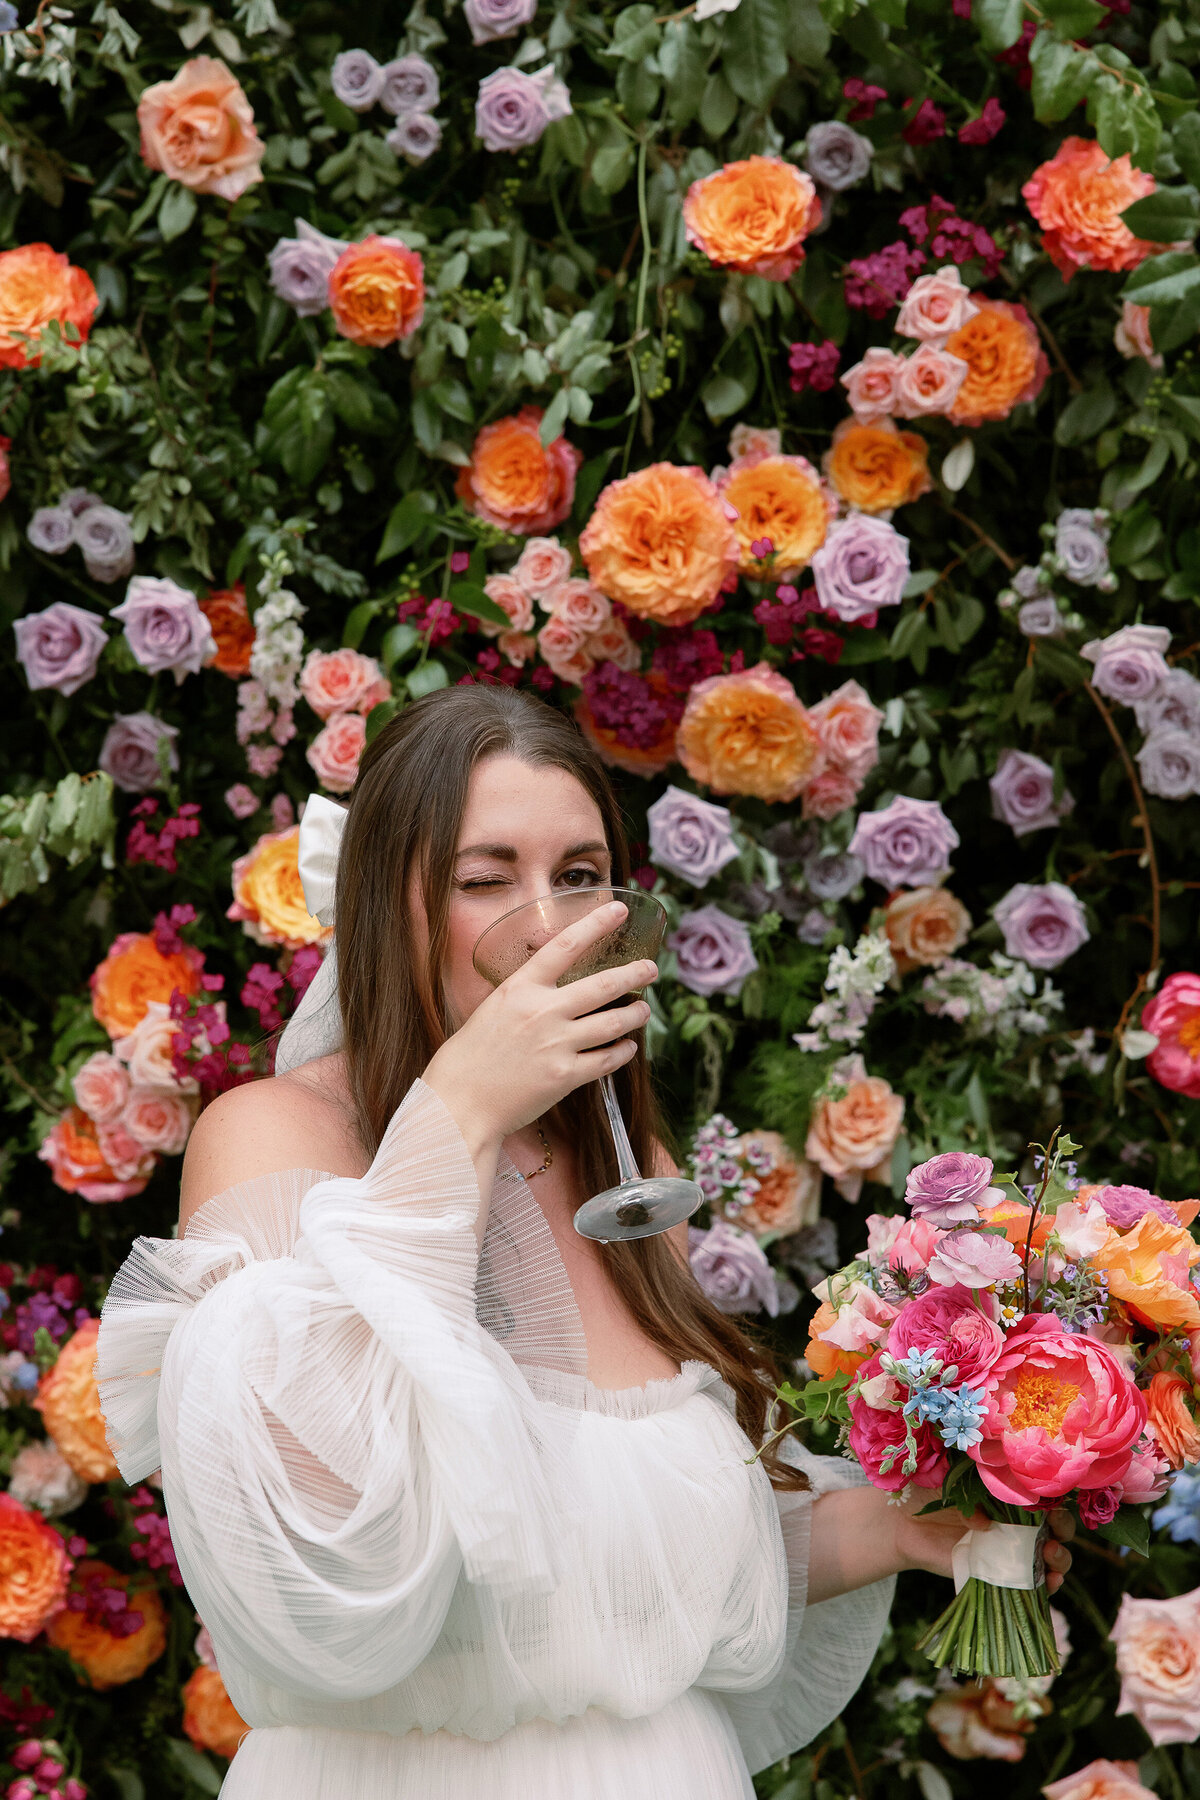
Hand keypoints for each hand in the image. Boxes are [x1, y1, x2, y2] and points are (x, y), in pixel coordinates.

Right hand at [423, 898, 655, 1150]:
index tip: (618, 910)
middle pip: (603, 984)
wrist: (459, 1104)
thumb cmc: (467, 1058)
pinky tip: (628, 1048)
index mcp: (520, 988)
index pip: (565, 945)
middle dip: (635, 973)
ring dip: (635, 1014)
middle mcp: (543, 1011)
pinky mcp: (566, 1077)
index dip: (596, 924)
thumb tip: (550, 989)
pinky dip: (623, 1052)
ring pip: (613, 1022)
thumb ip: (524, 996)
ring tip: (644, 1010)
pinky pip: (607, 1060)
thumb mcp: (492, 1010)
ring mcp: (557, 1044)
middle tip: (650, 968)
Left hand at [895, 1493, 1074, 1594]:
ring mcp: (1007, 1548)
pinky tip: (1050, 1581)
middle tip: (1055, 1531)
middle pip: (1054, 1526)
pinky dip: (1045, 1584)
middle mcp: (1013, 1519)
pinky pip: (1028, 1583)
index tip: (1055, 1503)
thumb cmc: (923, 1487)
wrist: (898, 1520)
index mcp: (1006, 1490)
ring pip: (1048, 1555)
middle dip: (1063, 1528)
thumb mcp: (946, 1478)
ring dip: (1060, 1558)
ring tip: (1050, 1556)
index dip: (1056, 1499)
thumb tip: (985, 1523)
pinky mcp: (996, 1573)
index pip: (1043, 1494)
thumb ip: (968, 1492)